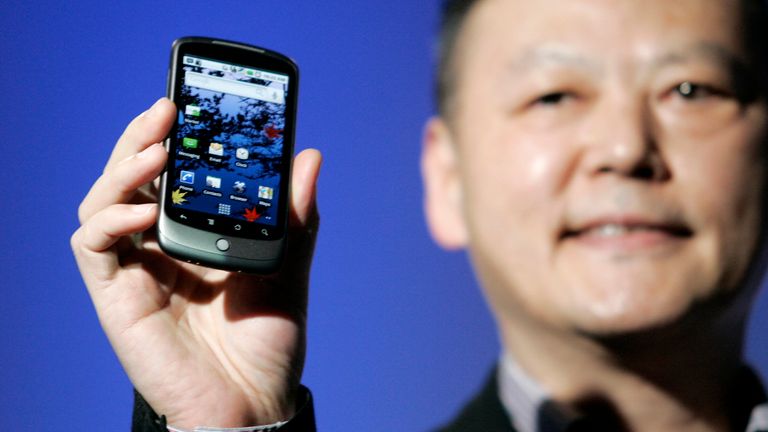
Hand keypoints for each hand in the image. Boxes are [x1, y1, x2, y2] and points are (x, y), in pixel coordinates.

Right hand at [71, 98, 320, 427]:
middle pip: (134, 180)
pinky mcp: (116, 297)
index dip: (176, 139)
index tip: (194, 104)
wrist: (253, 405)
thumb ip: (295, 216)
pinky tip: (148, 208)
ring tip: (160, 146)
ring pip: (104, 202)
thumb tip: (309, 157)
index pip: (174, 176)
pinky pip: (94, 246)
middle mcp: (160, 249)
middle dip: (144, 138)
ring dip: (124, 168)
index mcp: (196, 239)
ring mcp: (135, 271)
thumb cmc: (267, 343)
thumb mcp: (290, 267)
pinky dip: (112, 218)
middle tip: (168, 106)